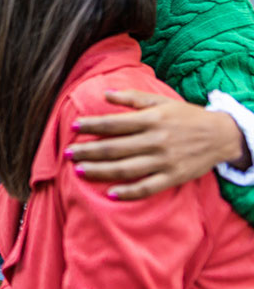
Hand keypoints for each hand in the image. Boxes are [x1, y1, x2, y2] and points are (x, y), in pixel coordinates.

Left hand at [67, 90, 246, 199]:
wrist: (221, 135)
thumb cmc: (185, 116)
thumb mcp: (161, 101)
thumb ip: (132, 98)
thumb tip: (105, 93)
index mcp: (151, 119)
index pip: (114, 123)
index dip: (92, 125)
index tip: (73, 127)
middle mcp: (155, 140)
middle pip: (114, 147)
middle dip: (87, 151)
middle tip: (67, 154)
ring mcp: (164, 160)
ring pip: (125, 169)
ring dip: (100, 171)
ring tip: (79, 171)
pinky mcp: (173, 177)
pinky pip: (147, 187)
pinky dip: (129, 192)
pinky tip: (111, 194)